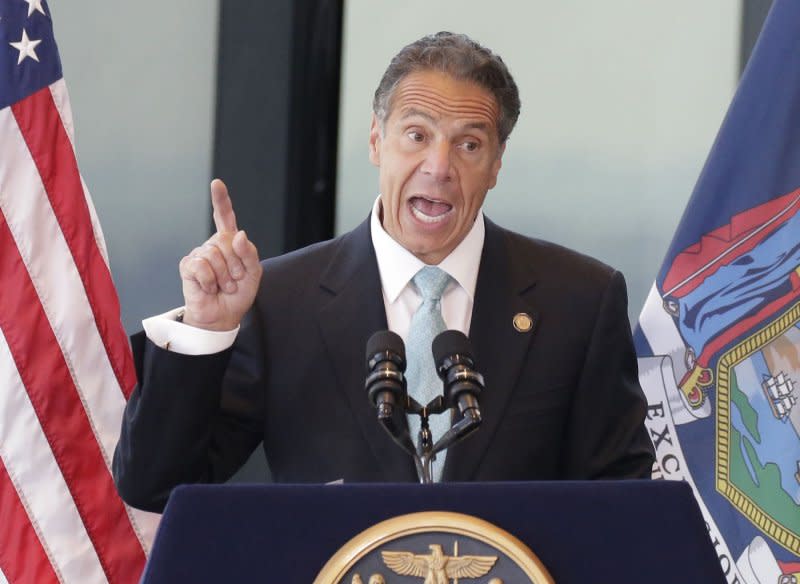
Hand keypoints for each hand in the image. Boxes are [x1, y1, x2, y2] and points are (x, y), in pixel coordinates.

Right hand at [178, 179, 261, 330]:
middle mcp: (213, 245)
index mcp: (230, 243)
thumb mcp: (253, 274)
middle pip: (226, 241)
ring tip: (222, 286)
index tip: (216, 184)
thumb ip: (249, 253)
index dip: (221, 200)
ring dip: (224, 276)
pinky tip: (209, 288)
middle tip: (233, 281)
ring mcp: (199, 254)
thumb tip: (238, 234)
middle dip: (235, 265)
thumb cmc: (238, 294)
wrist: (222, 315)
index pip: (225, 217)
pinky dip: (210, 281)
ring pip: (214, 255)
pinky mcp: (188, 266)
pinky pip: (201, 266)